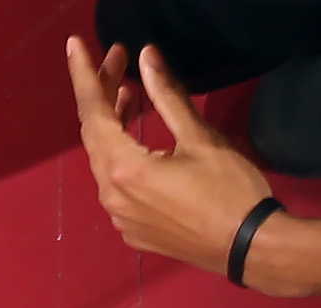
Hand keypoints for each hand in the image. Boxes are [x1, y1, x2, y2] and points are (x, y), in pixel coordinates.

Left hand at [69, 40, 274, 273]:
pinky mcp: (131, 228)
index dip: (83, 76)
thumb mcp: (200, 138)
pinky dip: (122, 155)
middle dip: (103, 94)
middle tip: (118, 59)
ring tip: (128, 93)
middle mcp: (110, 194)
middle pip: (95, 135)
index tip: (74, 46)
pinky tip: (138, 141)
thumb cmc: (229, 190)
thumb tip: (146, 58)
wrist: (247, 247)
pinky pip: (117, 185)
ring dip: (114, 125)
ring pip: (104, 160)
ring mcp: (118, 216)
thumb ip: (168, 97)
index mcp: (123, 169)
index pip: (92, 113)